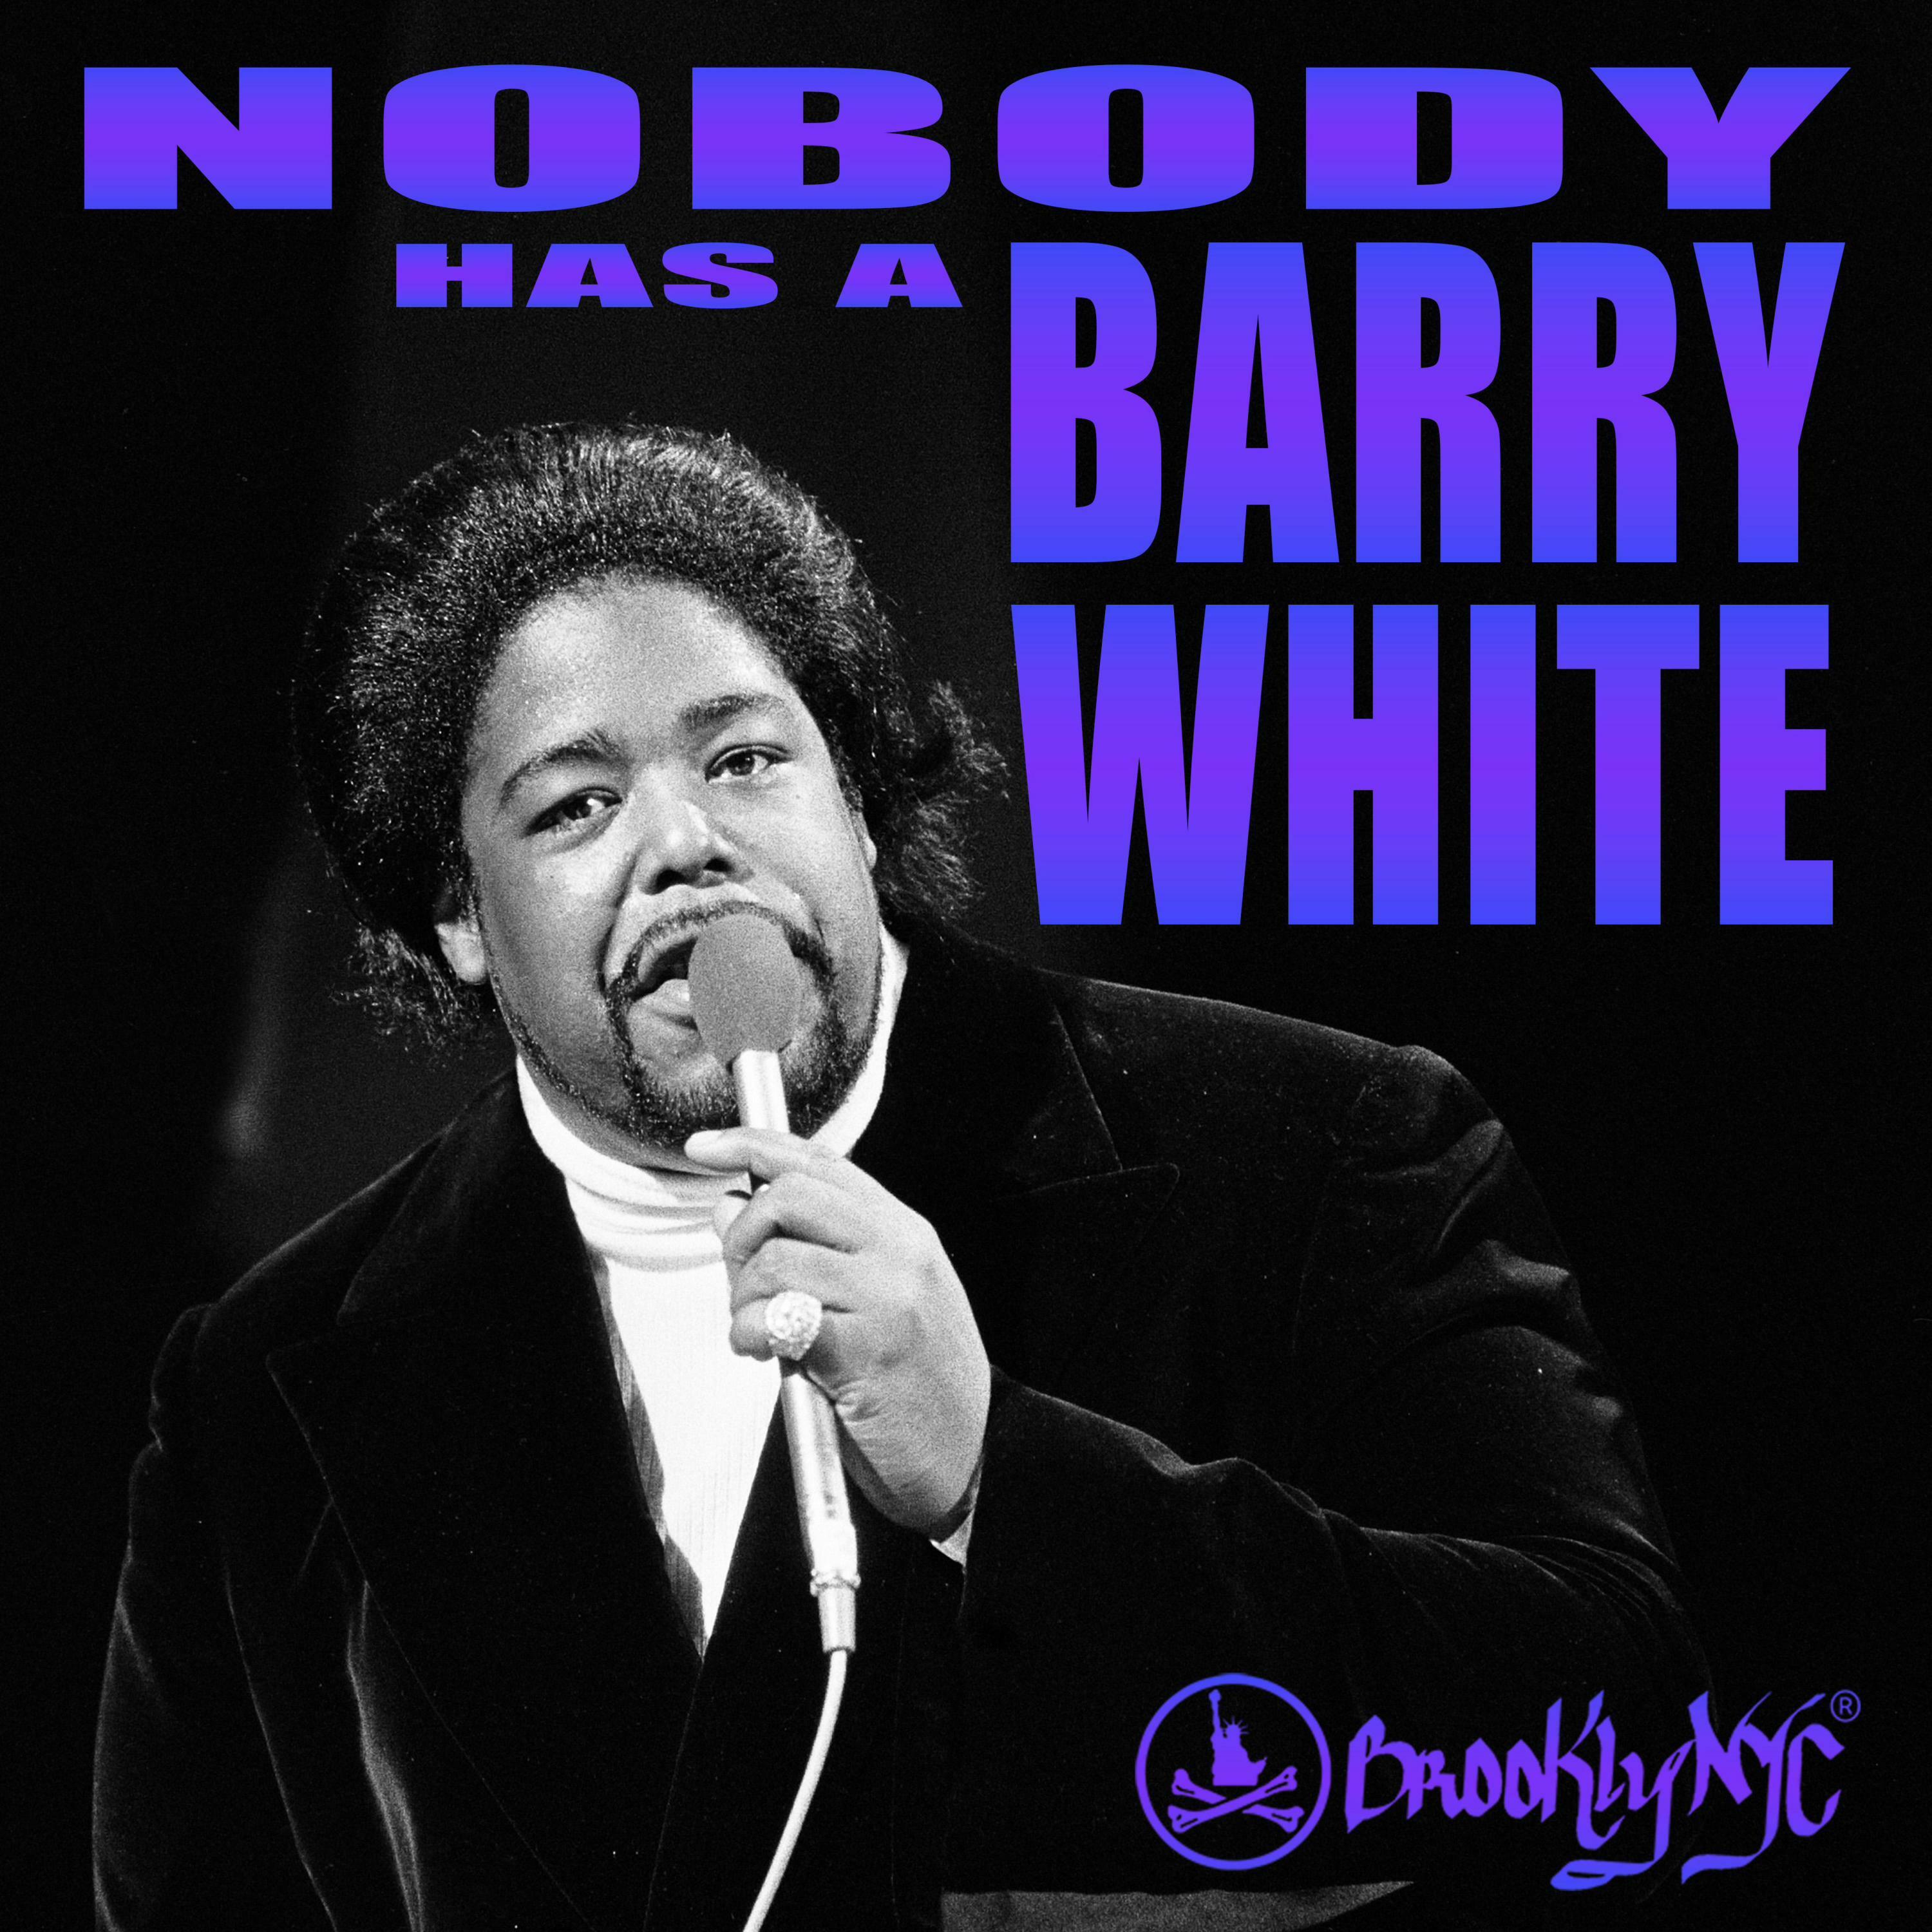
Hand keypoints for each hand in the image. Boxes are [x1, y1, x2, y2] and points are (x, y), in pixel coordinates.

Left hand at [683, 1127, 990, 1538]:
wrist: (973, 1459)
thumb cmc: (916, 1384)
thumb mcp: (876, 1299)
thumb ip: (811, 1248)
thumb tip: (731, 1205)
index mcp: (905, 1232)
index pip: (821, 1162)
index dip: (754, 1145)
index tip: (706, 1146)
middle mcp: (901, 1252)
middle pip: (792, 1195)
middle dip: (744, 1232)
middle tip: (742, 1278)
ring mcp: (888, 1298)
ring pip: (776, 1259)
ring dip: (742, 1298)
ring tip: (755, 1334)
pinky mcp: (867, 1350)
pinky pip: (778, 1317)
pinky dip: (748, 1333)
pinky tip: (759, 1353)